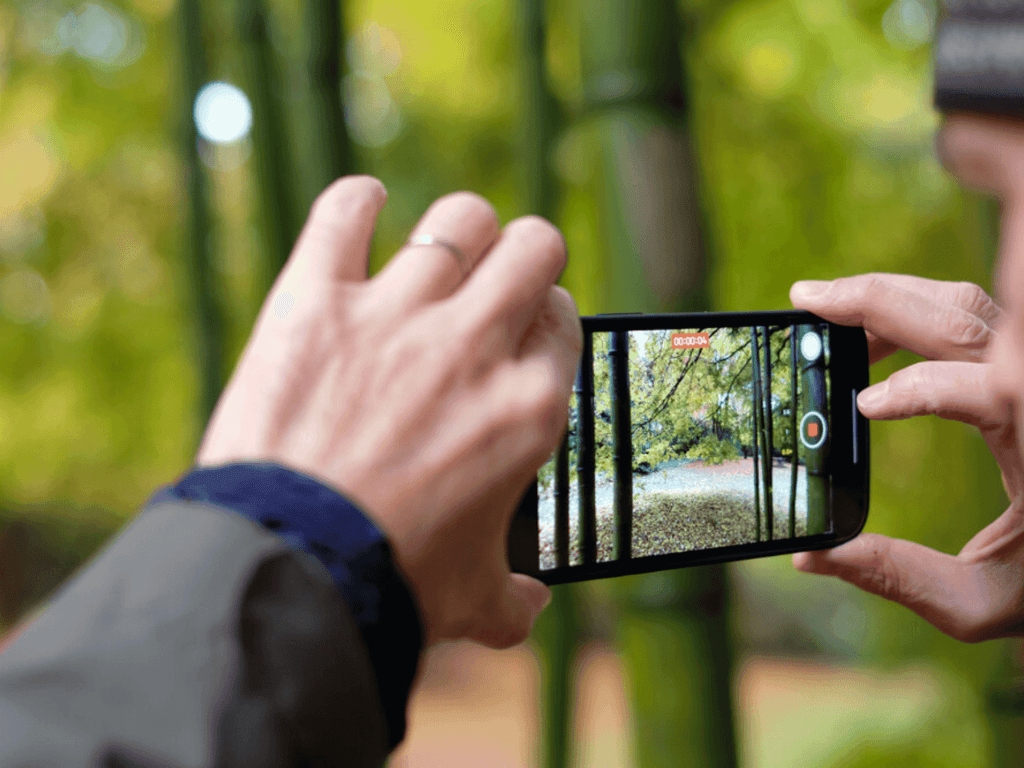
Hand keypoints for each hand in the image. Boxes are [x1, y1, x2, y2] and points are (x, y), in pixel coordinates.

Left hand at [196, 176, 581, 648]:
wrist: (290, 572)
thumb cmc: (391, 586)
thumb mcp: (475, 599)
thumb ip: (515, 596)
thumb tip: (531, 604)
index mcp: (526, 407)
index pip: (561, 320)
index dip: (544, 317)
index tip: (522, 331)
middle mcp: (474, 346)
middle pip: (532, 246)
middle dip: (521, 255)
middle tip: (493, 281)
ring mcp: (397, 315)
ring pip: (459, 218)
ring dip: (457, 230)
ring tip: (436, 254)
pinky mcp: (317, 301)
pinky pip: (347, 212)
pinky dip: (358, 203)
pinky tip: (363, 209)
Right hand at [789, 273, 1023, 641]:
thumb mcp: (979, 602)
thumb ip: (897, 576)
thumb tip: (811, 557)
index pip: (988, 390)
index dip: (919, 389)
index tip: (863, 407)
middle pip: (963, 318)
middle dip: (879, 300)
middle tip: (807, 300)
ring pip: (966, 305)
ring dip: (895, 298)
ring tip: (829, 312)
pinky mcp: (1019, 371)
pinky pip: (974, 318)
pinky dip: (920, 311)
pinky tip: (878, 334)